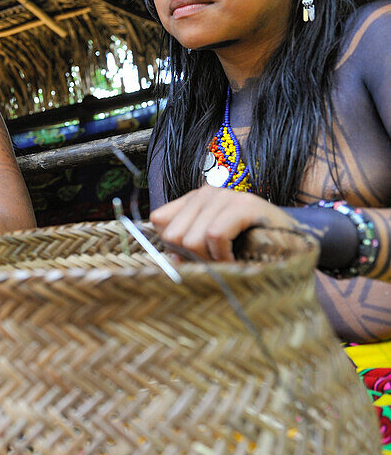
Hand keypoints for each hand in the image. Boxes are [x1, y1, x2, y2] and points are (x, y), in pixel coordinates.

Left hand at [150, 185, 296, 260]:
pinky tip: (234, 259)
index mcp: (193, 200)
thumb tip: (169, 260)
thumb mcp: (212, 248)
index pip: (159, 221)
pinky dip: (222, 256)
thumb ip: (188, 250)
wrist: (295, 240)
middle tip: (215, 262)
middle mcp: (206, 193)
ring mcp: (225, 196)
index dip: (172, 246)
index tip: (194, 257)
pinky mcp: (244, 205)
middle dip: (191, 257)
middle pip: (172, 234)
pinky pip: (215, 236)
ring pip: (191, 238)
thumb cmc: (250, 246)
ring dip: (209, 260)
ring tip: (227, 260)